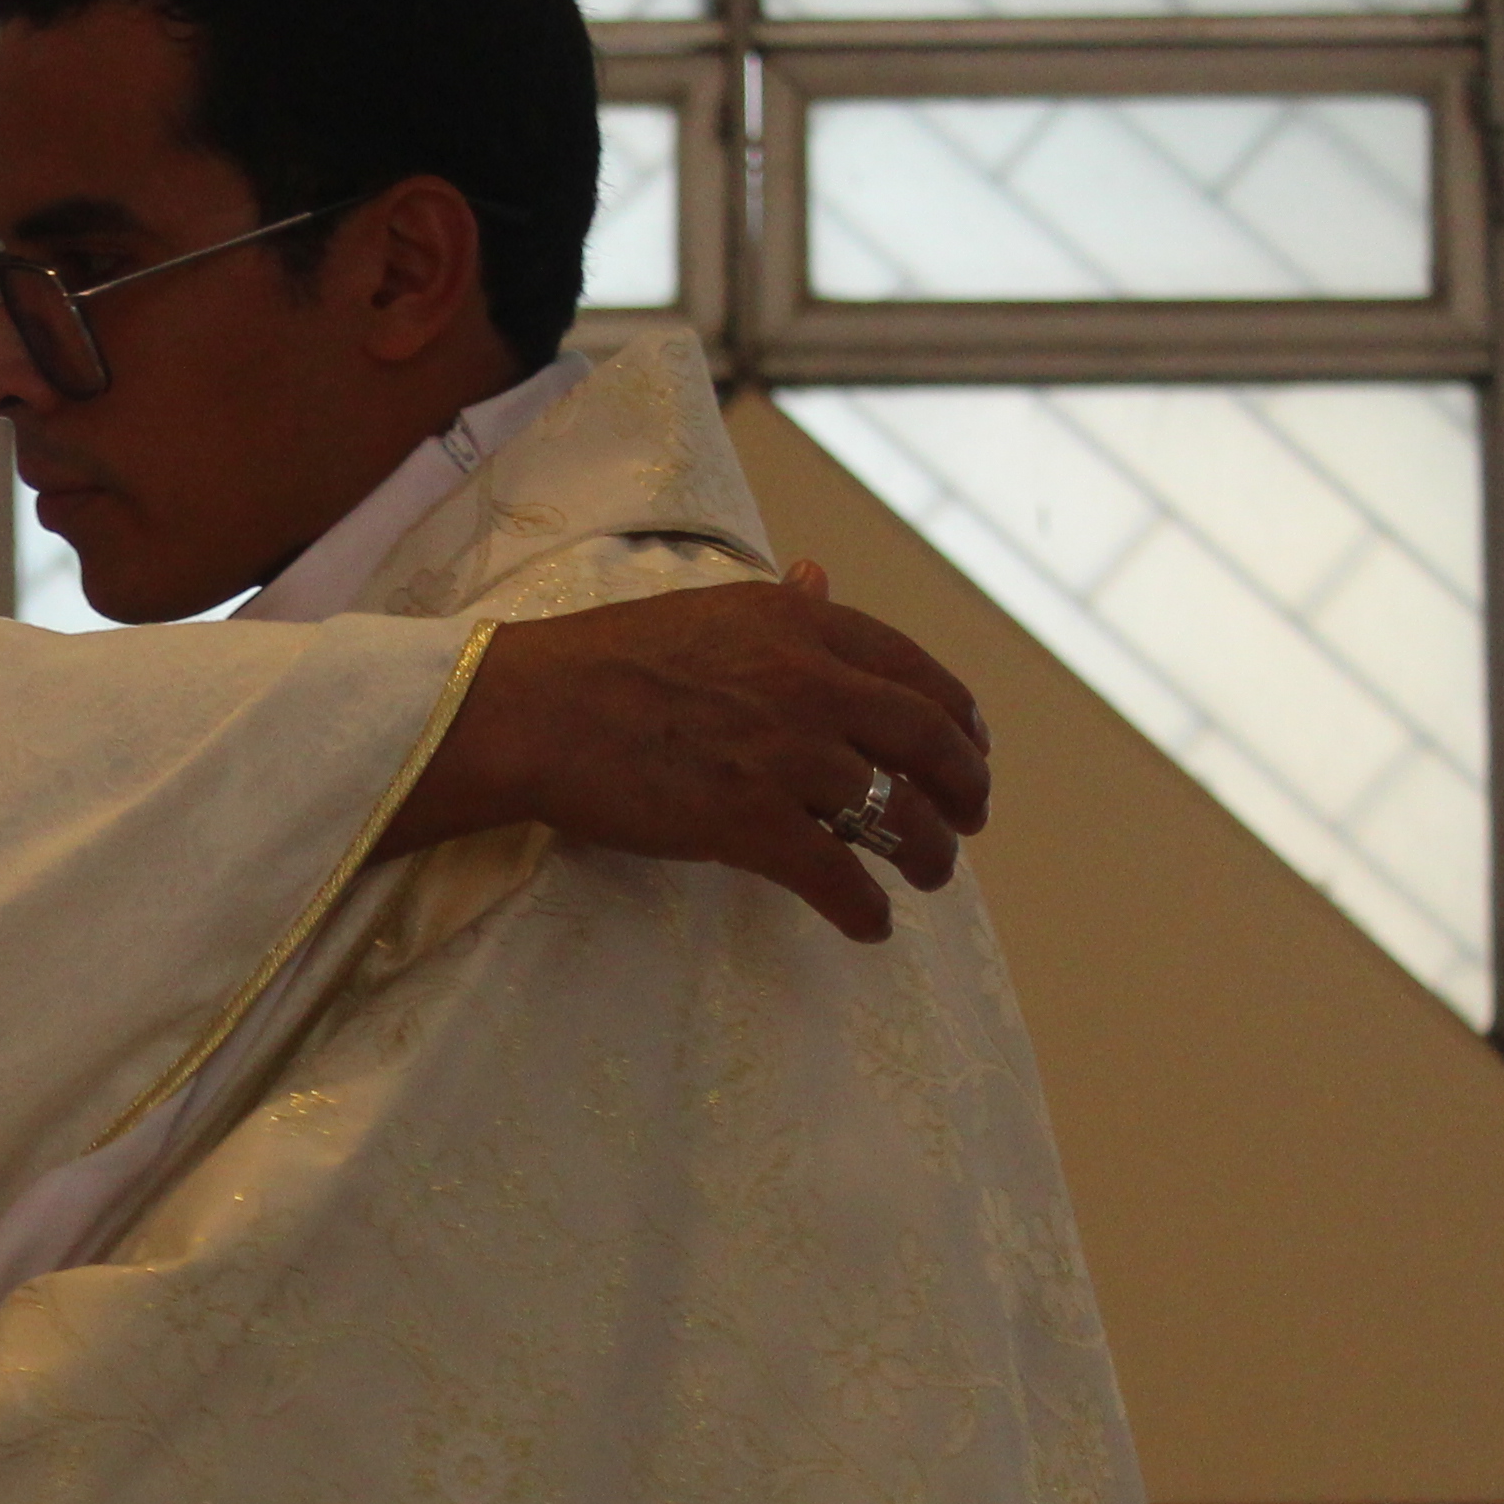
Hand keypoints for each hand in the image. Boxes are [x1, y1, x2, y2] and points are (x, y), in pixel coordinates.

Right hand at [394, 571, 993, 940]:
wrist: (534, 708)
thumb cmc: (605, 658)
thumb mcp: (709, 608)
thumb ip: (779, 604)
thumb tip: (821, 578)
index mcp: (803, 625)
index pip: (917, 671)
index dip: (958, 718)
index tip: (969, 748)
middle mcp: (811, 683)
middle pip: (929, 741)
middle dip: (965, 787)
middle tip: (969, 818)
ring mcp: (785, 754)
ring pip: (897, 813)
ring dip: (929, 853)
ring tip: (931, 875)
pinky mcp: (749, 820)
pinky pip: (834, 874)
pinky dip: (863, 907)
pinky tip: (871, 925)